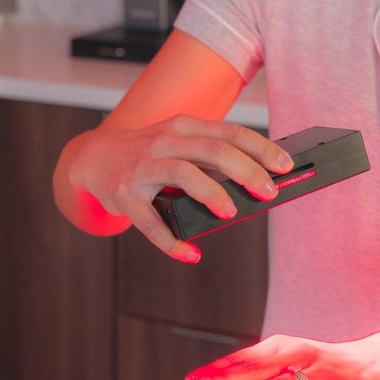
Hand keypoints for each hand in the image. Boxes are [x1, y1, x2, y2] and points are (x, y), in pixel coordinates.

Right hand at [66, 117, 292, 262]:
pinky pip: (150, 222)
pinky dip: (171, 241)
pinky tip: (191, 254)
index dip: (261, 149)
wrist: (94, 156)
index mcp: (184, 125)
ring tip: (231, 213)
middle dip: (247, 171)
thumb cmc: (152, 152)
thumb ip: (212, 155)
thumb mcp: (180, 142)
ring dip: (212, 194)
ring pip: (183, 173)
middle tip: (269, 192)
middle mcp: (164, 141)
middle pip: (213, 150)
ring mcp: (142, 167)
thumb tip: (258, 183)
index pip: (230, 133)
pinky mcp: (124, 195)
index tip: (285, 166)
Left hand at [183, 332, 379, 379]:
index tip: (194, 378)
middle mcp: (305, 358)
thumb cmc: (338, 367)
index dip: (223, 367)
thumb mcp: (303, 368)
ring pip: (282, 379)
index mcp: (293, 350)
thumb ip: (271, 375)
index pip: (252, 358)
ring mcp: (323, 374)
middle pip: (260, 365)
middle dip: (227, 374)